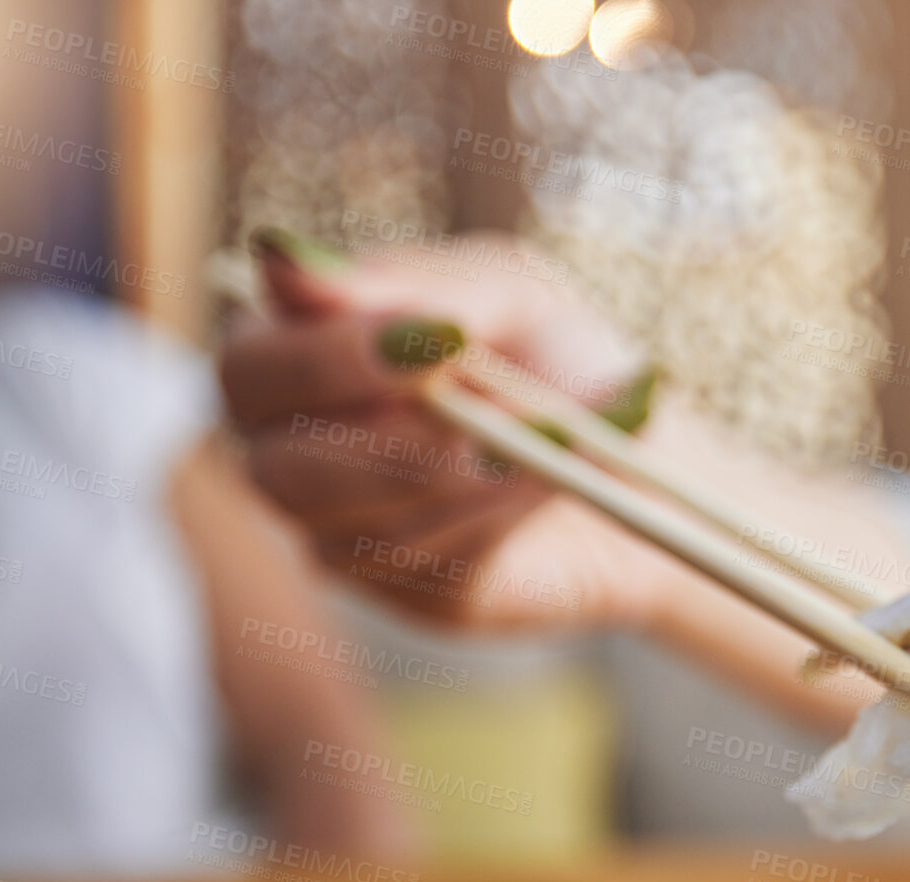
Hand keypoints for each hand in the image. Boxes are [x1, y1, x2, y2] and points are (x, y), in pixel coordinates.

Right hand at [218, 228, 667, 630]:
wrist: (659, 463)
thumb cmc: (563, 362)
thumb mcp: (505, 294)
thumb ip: (406, 285)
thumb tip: (283, 259)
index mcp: (304, 364)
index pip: (249, 370)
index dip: (320, 360)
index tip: (427, 341)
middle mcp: (303, 457)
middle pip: (273, 471)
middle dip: (383, 443)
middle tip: (474, 416)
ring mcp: (353, 536)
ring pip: (356, 527)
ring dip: (460, 478)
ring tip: (547, 436)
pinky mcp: (418, 594)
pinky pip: (430, 565)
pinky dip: (497, 514)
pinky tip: (547, 479)